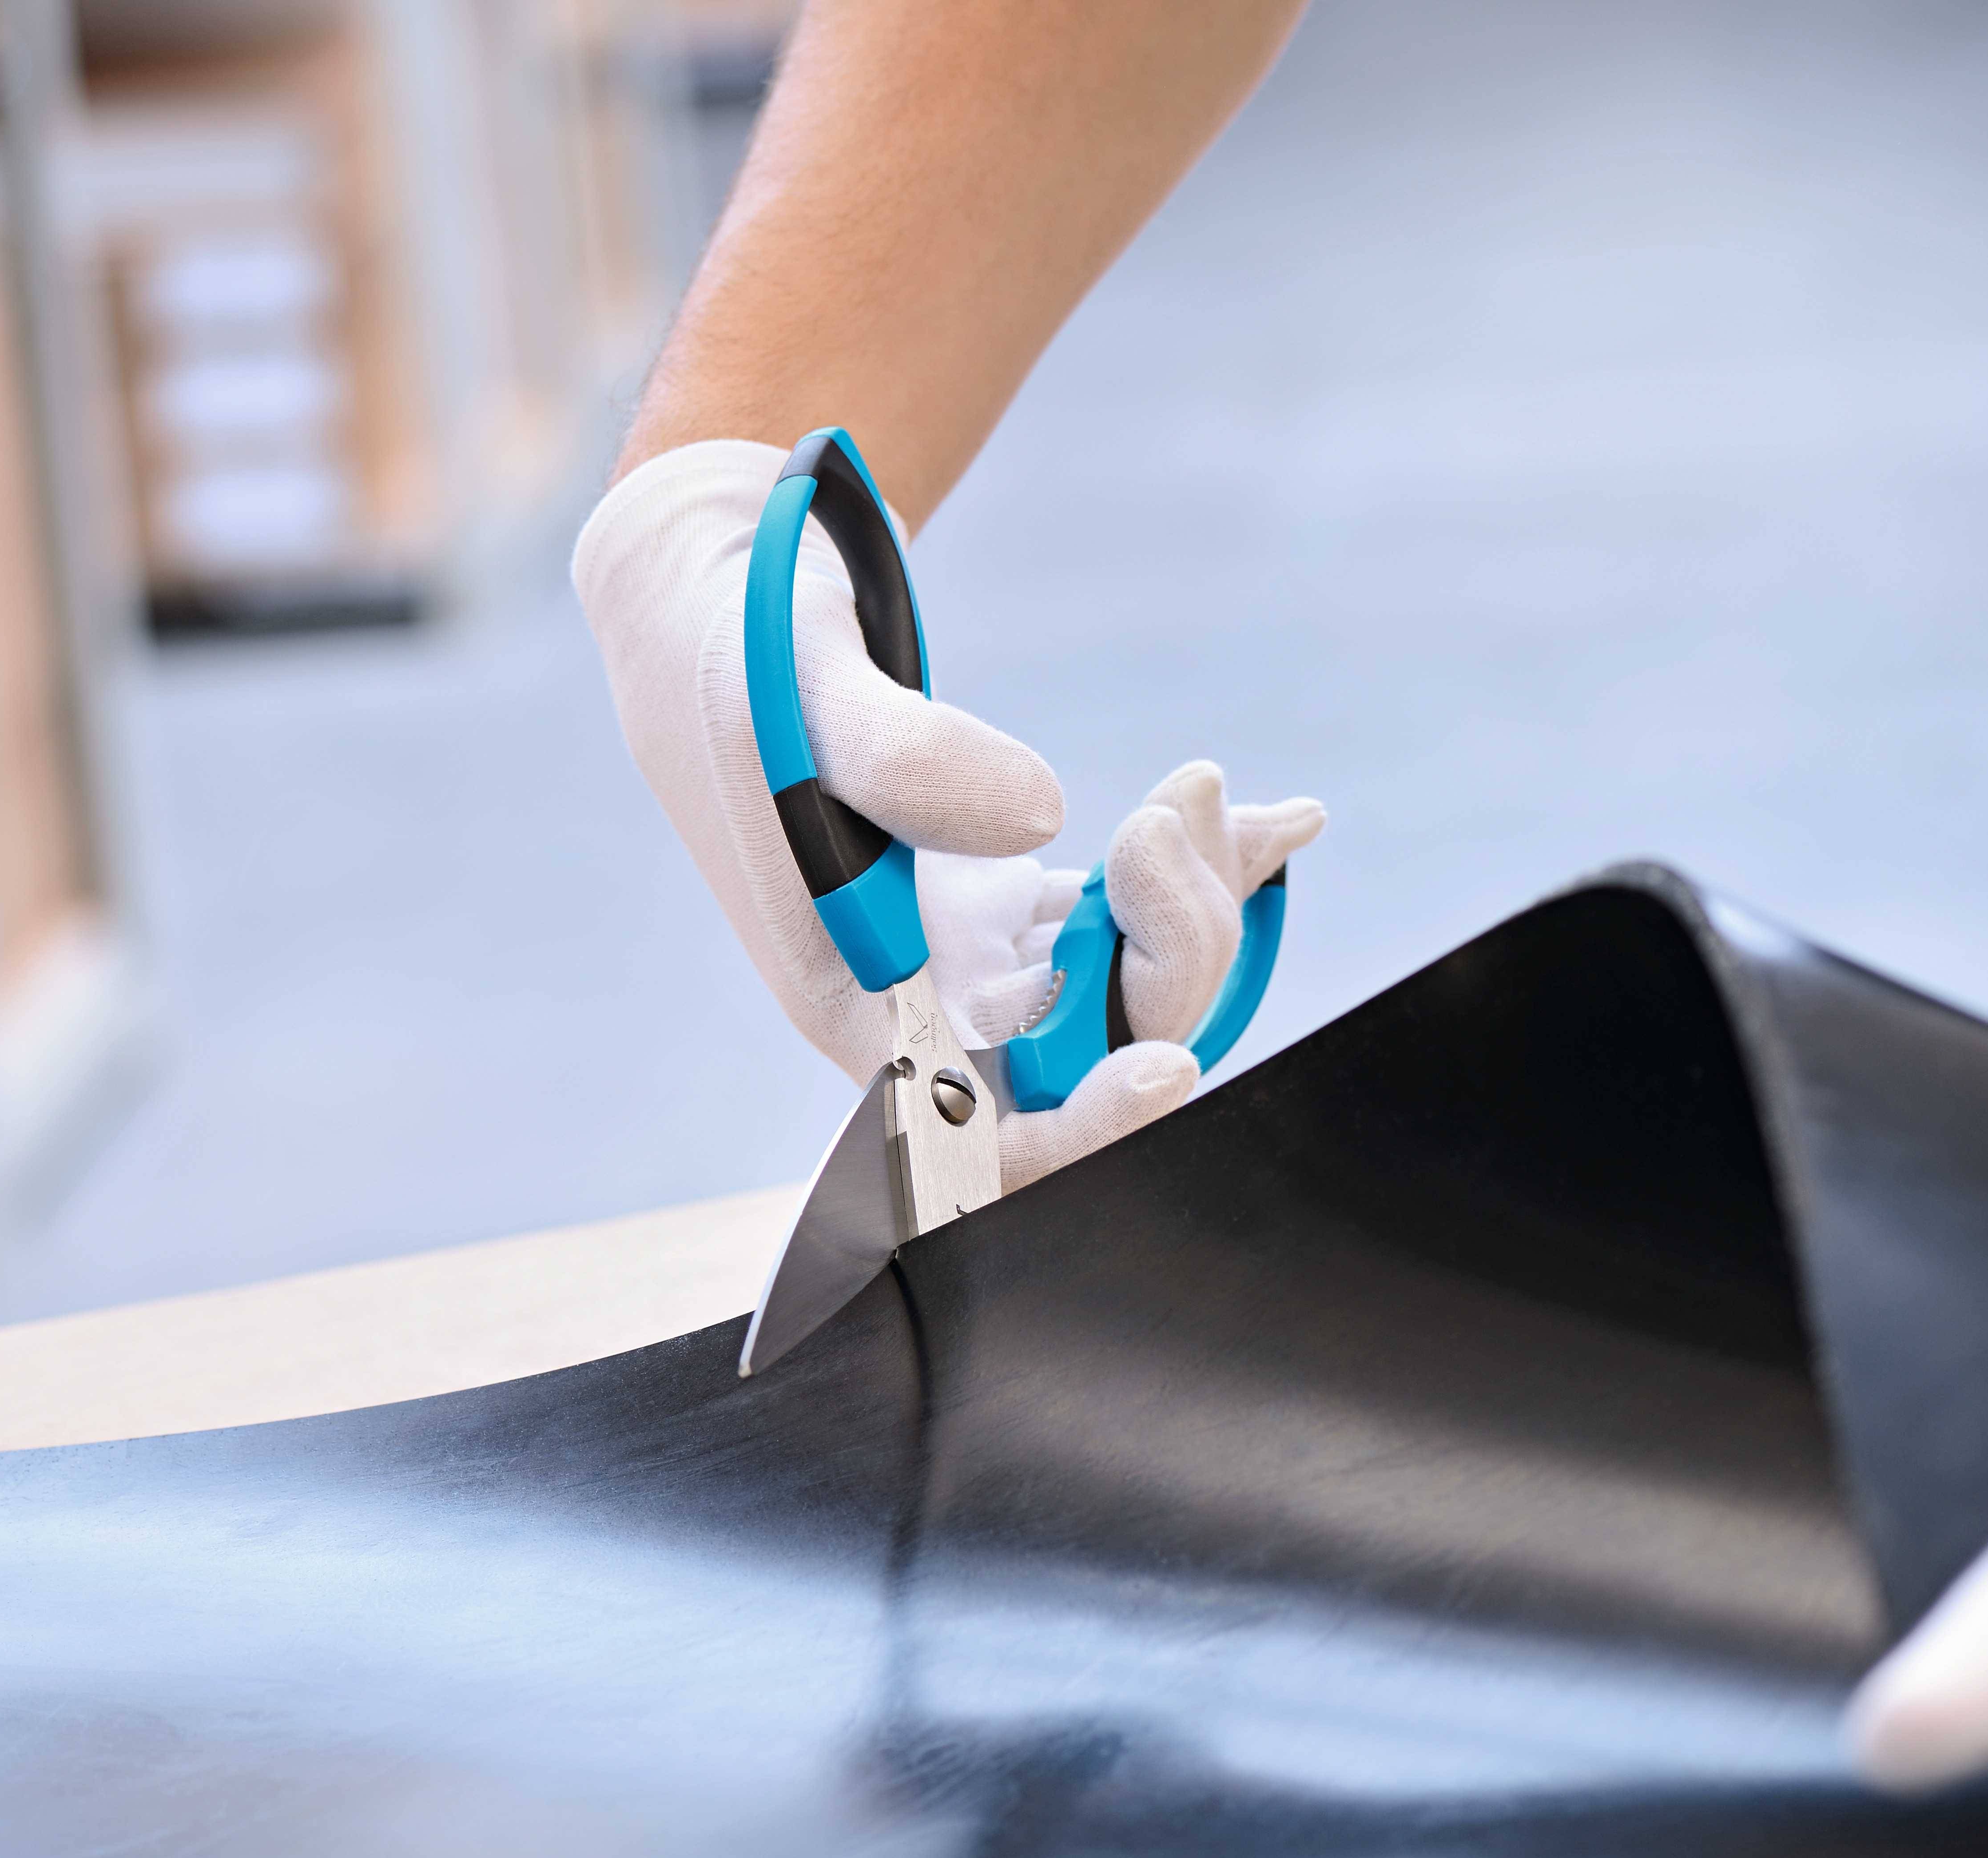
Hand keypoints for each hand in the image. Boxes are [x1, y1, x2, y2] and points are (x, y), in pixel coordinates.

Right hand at [573, 441, 1320, 1186]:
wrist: (716, 600)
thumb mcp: (799, 689)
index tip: (1164, 1064)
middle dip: (1170, 945)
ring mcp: (966, 950)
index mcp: (854, 998)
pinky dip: (1201, 874)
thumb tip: (1038, 819)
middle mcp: (920, 995)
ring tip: (1205, 790)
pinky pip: (1121, 918)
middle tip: (1180, 804)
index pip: (982, 1126)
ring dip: (1194, 904)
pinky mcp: (999, 894)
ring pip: (1123, 981)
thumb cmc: (736, 652)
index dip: (1081, 1124)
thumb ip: (901, 759)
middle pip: (1090, 1042)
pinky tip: (1271, 822)